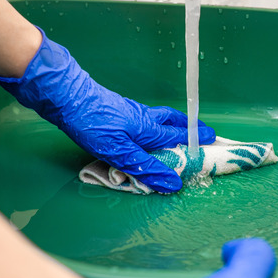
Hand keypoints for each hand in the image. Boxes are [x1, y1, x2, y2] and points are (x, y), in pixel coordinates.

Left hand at [0, 27, 215, 192]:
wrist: (64, 94)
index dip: (195, 141)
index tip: (213, 141)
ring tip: (178, 130)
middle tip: (201, 132)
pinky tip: (143, 130)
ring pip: (158, 118)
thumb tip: (172, 183)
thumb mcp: (118, 151)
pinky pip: (144, 118)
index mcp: (148, 128)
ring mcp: (129, 112)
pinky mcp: (116, 111)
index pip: (178, 137)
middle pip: (173, 121)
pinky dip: (154, 124)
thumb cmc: (90, 121)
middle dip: (188, 127)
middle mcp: (143, 117)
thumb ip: (145, 167)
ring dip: (172, 124)